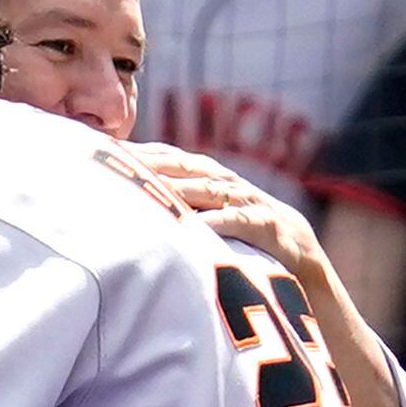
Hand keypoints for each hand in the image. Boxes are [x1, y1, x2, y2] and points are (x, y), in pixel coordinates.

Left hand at [131, 144, 322, 273]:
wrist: (302, 256)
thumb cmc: (246, 240)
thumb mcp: (210, 221)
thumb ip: (180, 210)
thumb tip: (136, 209)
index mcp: (210, 179)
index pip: (170, 159)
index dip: (140, 153)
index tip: (104, 151)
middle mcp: (226, 183)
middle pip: (183, 167)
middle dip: (150, 162)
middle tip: (116, 161)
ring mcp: (246, 201)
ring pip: (207, 190)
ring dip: (177, 188)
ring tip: (146, 187)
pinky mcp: (265, 225)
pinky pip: (238, 222)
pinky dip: (217, 222)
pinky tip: (196, 227)